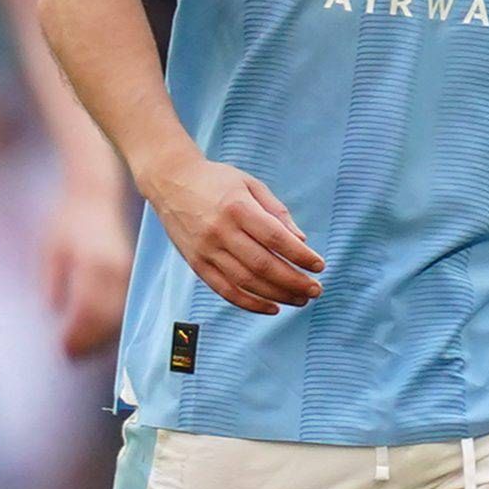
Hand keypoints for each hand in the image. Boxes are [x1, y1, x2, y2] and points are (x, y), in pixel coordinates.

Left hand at [41, 171, 134, 359]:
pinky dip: (111, 324)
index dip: (77, 334)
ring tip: (81, 349)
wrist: (93, 196)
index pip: (88, 310)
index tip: (62, 349)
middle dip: (89, 341)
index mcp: (93, 265)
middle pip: (107, 318)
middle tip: (70, 356)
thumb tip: (55, 311)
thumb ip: (53, 281)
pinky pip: (124, 305)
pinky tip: (96, 333)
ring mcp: (126, 272)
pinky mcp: (130, 273)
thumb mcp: (51, 249)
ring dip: (101, 337)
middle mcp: (115, 271)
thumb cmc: (66, 222)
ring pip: (119, 315)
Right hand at [145, 151, 322, 315]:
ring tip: (300, 300)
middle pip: (263, 264)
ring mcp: (206, 250)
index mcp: (237, 207)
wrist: (170, 180)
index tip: (319, 265)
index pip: (275, 238)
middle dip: (294, 281)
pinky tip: (272, 307)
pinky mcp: (196, 264)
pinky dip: (250, 303)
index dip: (300, 255)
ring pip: (246, 282)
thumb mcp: (250, 183)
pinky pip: (225, 290)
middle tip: (315, 290)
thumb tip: (301, 241)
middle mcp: (220, 231)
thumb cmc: (216, 180)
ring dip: (277, 295)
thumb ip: (276, 211)